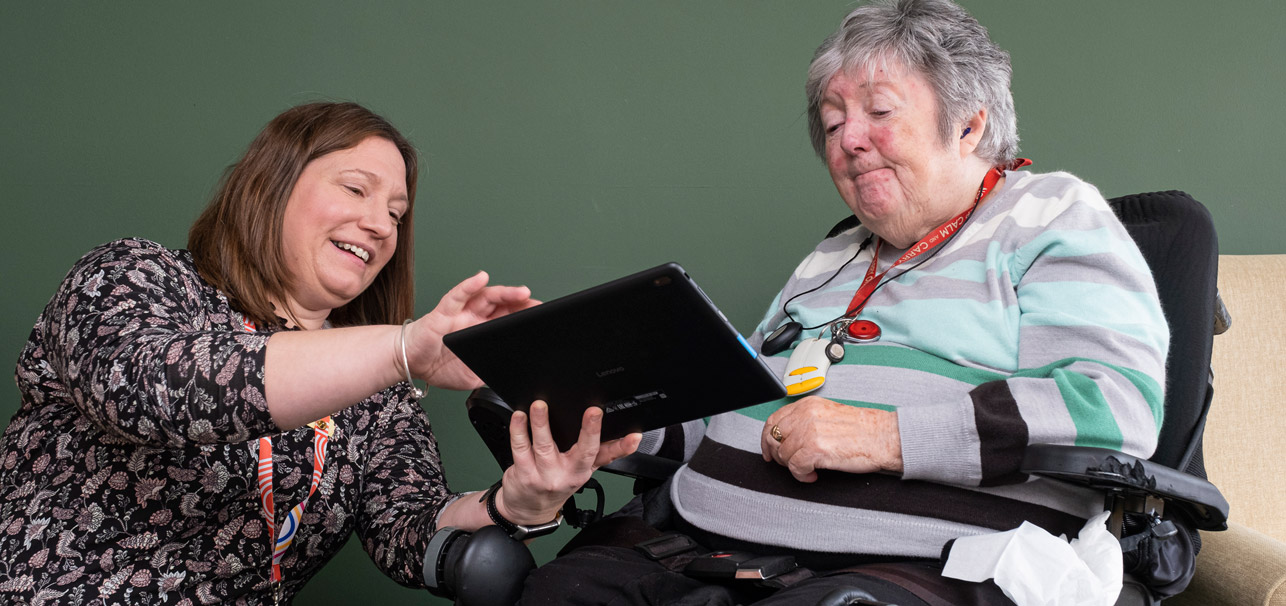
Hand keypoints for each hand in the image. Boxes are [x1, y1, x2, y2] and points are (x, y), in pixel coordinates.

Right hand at [405, 271, 537, 389]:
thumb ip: (490, 372)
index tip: (542, 318)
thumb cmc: (438, 366)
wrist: (411, 364)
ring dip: (504, 293)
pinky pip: (457, 296)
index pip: (507, 320)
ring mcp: (459, 313)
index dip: (523, 317)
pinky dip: (469, 286)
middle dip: (520, 304)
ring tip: (520, 292)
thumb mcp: (472, 376)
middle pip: (501, 305)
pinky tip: (480, 279)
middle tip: (537, 305)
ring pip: (484, 297)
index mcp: (482, 333)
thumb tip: (511, 374)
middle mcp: (473, 319)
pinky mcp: (443, 313)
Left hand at [496, 401, 640, 525]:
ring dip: (542, 424)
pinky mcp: (524, 473)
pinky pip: (521, 448)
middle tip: (593, 411)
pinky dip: (519, 430)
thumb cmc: (557, 484)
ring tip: (541, 406)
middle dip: (589, 430)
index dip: (621, 447)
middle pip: (581, 451)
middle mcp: (567, 474)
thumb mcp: (583, 471)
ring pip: (545, 446)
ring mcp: (545, 475)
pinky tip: (519, 417)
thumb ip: (605, 453)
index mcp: (583, 469)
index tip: (633, 436)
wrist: (529, 511)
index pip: (606, 456)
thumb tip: (629, 436)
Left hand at [760, 396, 902, 482]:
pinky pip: (795, 468)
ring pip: (783, 454)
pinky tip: (813, 475)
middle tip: (788, 464)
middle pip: (774, 437)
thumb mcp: (829, 415)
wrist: (884, 437)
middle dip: (777, 454)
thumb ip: (807, 421)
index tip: (769, 450)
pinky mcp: (815, 449)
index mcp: (808, 405)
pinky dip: (802, 476)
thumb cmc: (863, 430)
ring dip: (793, 467)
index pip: (774, 420)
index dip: (767, 438)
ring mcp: (809, 431)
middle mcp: (806, 415)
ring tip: (808, 470)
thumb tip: (789, 437)